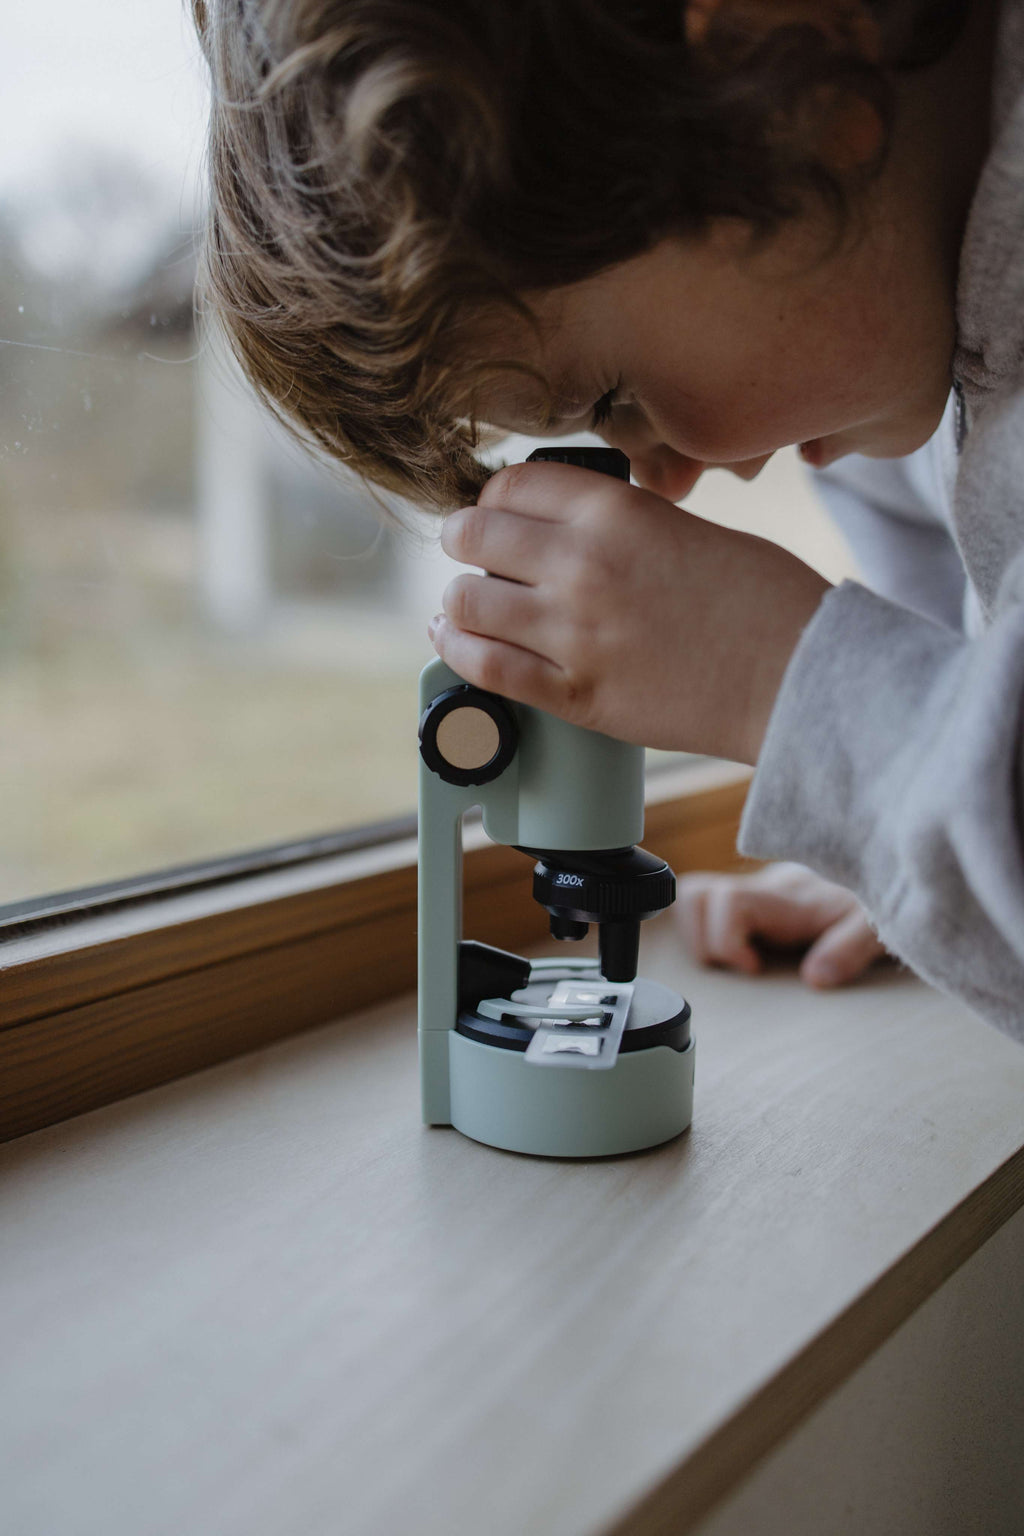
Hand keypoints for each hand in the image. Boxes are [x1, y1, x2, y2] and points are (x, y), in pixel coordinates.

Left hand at [429, 460, 829, 762]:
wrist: (798, 678)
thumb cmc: (764, 601)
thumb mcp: (689, 528)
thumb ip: (620, 527)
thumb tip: (567, 535)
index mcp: (616, 511)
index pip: (511, 485)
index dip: (494, 499)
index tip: (495, 513)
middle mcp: (582, 565)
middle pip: (472, 536)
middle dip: (463, 541)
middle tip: (469, 553)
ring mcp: (574, 633)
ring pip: (465, 603)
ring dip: (459, 602)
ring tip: (466, 607)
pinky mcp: (575, 694)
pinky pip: (485, 668)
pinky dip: (459, 652)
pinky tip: (456, 643)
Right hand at [676, 863, 887, 987]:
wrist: (895, 871)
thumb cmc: (887, 901)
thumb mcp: (879, 929)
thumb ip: (848, 949)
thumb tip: (814, 977)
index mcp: (790, 897)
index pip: (727, 900)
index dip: (725, 940)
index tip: (754, 968)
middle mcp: (767, 889)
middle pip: (696, 894)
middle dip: (703, 939)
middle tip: (742, 966)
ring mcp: (760, 891)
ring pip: (697, 895)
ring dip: (702, 933)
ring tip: (739, 960)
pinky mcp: (760, 899)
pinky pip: (712, 904)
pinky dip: (712, 929)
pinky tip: (746, 952)